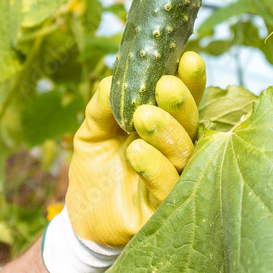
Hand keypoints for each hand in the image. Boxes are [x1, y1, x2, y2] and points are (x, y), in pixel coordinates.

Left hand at [65, 52, 205, 246]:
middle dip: (180, 103)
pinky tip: (137, 153)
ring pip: (184, 153)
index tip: (187, 57)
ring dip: (167, 132)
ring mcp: (175, 178)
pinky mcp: (164, 208)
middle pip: (190, 123)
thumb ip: (102, 106)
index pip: (184, 100)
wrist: (82, 215)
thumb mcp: (92, 130)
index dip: (190, 80)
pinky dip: (155, 168)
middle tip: (165, 87)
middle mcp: (177, 149)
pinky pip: (168, 187)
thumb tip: (111, 81)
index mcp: (166, 125)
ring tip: (143, 117)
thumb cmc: (96, 167)